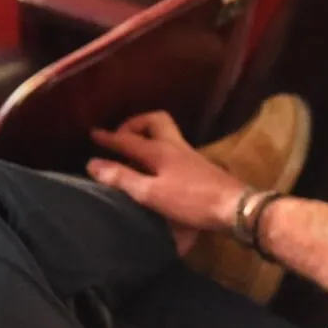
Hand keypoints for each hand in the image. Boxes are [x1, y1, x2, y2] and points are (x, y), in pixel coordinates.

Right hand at [86, 111, 245, 252]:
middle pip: (154, 121)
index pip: (127, 139)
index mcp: (159, 150)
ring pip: (166, 133)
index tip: (93, 134)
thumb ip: (123, 178)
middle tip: (121, 138)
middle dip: (135, 124)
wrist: (234, 207)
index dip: (108, 138)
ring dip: (149, 137)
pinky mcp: (200, 166)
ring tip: (135, 153)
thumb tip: (93, 163)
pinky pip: (174, 147)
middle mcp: (175, 146)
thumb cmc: (190, 201)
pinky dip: (160, 150)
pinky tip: (157, 168)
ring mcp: (190, 154)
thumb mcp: (151, 193)